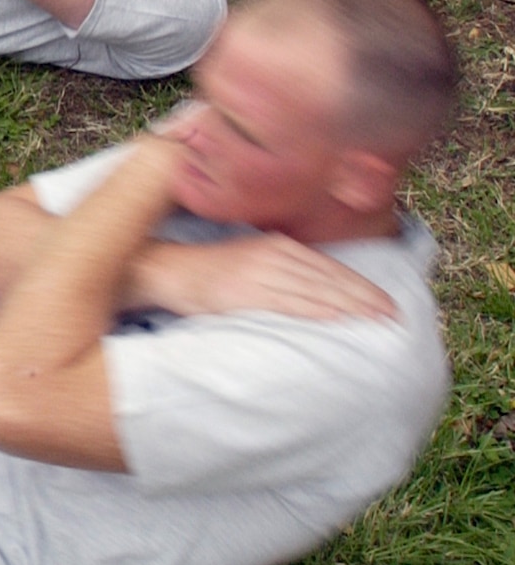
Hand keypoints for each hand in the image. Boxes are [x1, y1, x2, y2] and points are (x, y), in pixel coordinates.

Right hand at [142, 233, 398, 321]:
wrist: (167, 269)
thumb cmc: (210, 271)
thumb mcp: (253, 260)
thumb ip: (284, 271)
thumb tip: (319, 292)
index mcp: (278, 245)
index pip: (331, 268)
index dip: (363, 287)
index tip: (388, 304)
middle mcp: (273, 254)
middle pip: (330, 279)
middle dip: (366, 298)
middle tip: (396, 316)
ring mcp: (258, 272)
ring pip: (316, 290)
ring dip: (351, 305)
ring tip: (378, 319)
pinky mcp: (243, 292)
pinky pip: (288, 302)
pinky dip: (316, 309)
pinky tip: (337, 316)